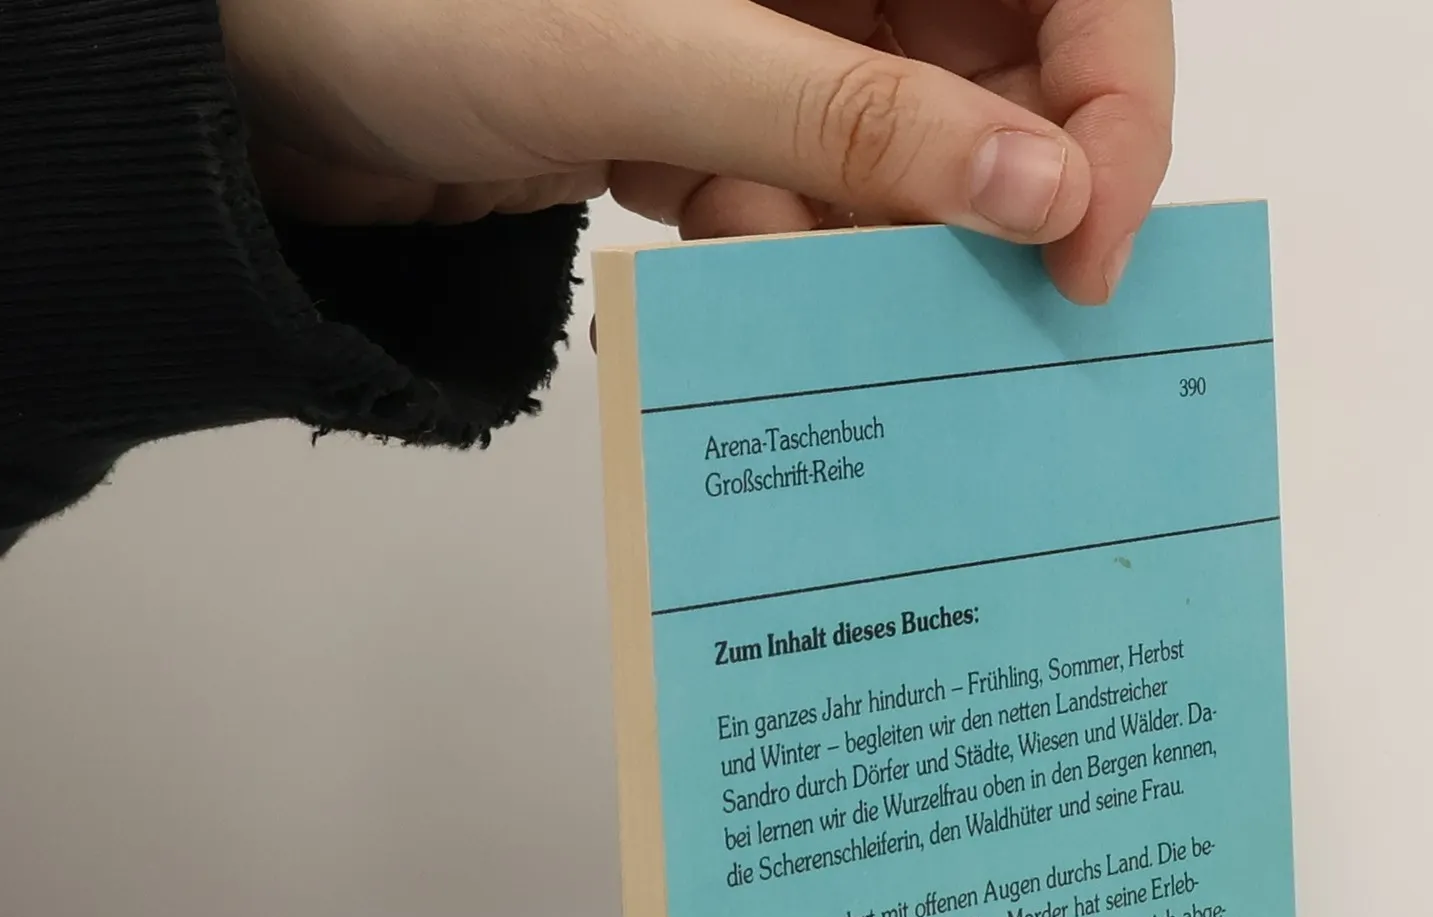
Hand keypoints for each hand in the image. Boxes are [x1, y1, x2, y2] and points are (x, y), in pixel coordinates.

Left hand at [223, 0, 1173, 303]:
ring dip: (857, 230)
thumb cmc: (398, 2)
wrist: (240, 73)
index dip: (1113, 102)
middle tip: (939, 292)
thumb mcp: (650, 53)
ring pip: (908, 155)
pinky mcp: (718, 108)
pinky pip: (815, 193)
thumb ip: (854, 122)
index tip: (1090, 244)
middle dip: (976, 195)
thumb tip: (1041, 194)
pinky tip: (704, 228)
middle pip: (1002, 76)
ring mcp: (776, 28)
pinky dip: (779, 239)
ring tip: (748, 231)